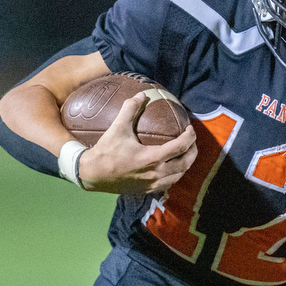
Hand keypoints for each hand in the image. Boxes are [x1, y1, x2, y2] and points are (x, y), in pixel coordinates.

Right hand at [78, 92, 197, 193]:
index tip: (190, 128)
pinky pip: (169, 183)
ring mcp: (153, 184)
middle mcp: (156, 173)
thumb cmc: (106, 151)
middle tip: (192, 141)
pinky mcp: (148, 191)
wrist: (92, 175)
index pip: (180, 147)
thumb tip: (141, 94)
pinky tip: (172, 167)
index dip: (190, 137)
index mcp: (152, 158)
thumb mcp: (118, 128)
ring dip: (186, 164)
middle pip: (186, 163)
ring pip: (179, 176)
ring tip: (185, 153)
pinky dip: (175, 174)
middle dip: (193, 151)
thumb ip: (130, 109)